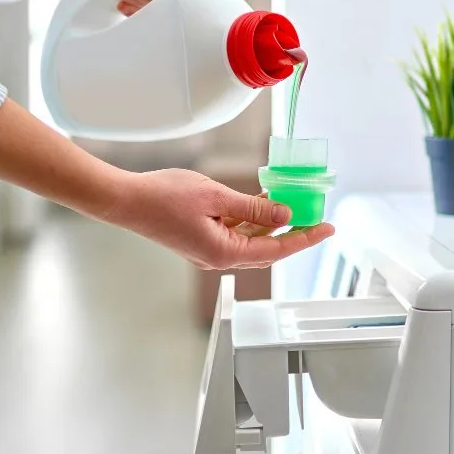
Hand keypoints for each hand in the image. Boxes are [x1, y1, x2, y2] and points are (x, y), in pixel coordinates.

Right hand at [104, 169, 334, 269]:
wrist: (126, 200)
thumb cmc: (163, 197)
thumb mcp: (216, 197)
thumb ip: (252, 208)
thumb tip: (284, 216)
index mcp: (223, 253)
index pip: (275, 251)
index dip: (304, 239)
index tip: (326, 229)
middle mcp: (217, 257)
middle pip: (266, 249)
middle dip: (292, 233)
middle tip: (316, 217)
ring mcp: (208, 249)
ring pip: (250, 240)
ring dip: (271, 224)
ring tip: (292, 204)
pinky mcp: (200, 239)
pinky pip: (234, 232)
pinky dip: (251, 220)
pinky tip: (262, 202)